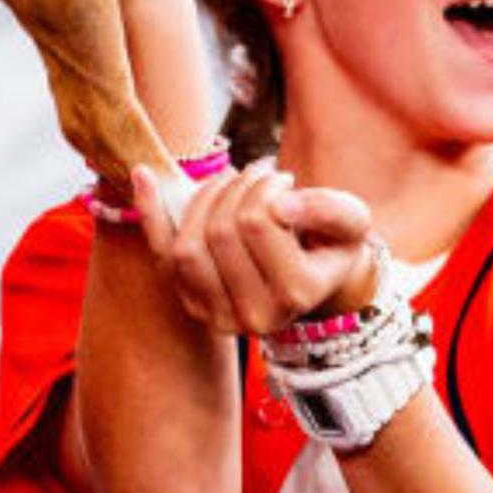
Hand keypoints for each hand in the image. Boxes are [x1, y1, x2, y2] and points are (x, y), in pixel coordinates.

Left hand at [135, 160, 377, 334]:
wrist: (312, 278)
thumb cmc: (330, 243)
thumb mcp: (349, 222)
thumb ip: (328, 210)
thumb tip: (283, 206)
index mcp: (295, 296)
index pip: (257, 223)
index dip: (266, 188)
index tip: (284, 180)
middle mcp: (254, 317)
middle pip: (221, 232)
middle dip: (237, 188)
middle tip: (258, 176)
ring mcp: (216, 314)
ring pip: (187, 247)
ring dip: (203, 199)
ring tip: (230, 183)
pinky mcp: (190, 300)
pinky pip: (160, 256)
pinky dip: (151, 214)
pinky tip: (143, 176)